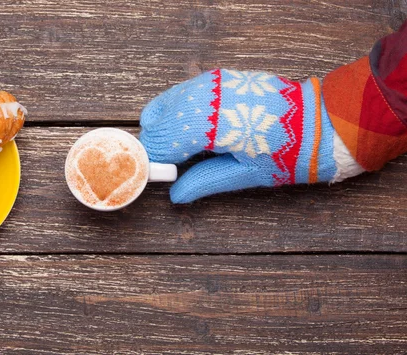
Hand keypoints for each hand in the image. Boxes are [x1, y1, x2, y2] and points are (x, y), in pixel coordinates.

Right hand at [140, 69, 356, 202]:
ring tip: (180, 149)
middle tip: (168, 165)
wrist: (323, 122)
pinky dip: (178, 110)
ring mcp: (215, 82)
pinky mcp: (221, 77)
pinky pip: (184, 91)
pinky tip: (191, 129)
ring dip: (166, 125)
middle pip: (158, 117)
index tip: (155, 175)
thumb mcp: (246, 175)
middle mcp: (210, 96)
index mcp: (215, 124)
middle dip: (157, 142)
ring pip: (168, 101)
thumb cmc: (290, 152)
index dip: (154, 159)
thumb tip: (175, 195)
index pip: (163, 139)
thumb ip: (204, 181)